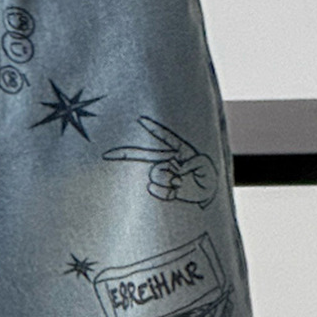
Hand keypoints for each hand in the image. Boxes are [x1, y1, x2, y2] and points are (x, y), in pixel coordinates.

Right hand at [102, 116, 217, 206]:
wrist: (209, 196)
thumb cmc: (210, 177)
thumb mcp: (206, 165)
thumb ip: (193, 164)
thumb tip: (176, 171)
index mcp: (179, 150)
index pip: (165, 137)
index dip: (153, 128)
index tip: (140, 119)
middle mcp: (167, 161)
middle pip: (143, 155)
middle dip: (123, 153)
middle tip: (106, 154)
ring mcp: (164, 175)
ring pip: (155, 174)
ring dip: (169, 180)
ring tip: (181, 183)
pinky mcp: (163, 190)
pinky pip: (157, 190)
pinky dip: (168, 192)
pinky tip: (177, 191)